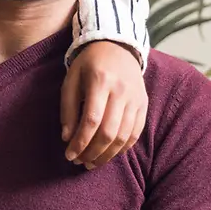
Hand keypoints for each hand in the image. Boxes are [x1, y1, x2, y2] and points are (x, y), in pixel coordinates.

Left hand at [62, 41, 146, 169]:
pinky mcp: (143, 104)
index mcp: (101, 81)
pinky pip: (136, 132)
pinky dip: (123, 148)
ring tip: (92, 163)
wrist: (118, 46)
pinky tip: (109, 154)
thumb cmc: (89, 64)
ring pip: (124, 136)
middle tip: (80, 162)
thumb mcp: (71, 79)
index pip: (91, 120)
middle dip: (92, 152)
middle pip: (109, 132)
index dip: (80, 142)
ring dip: (107, 155)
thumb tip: (67, 138)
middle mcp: (122, 90)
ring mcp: (136, 98)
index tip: (69, 155)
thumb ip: (68, 108)